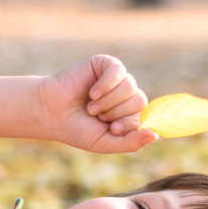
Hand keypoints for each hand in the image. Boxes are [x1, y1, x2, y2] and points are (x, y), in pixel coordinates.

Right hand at [39, 55, 157, 153]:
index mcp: (129, 114)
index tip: (111, 129)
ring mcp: (117, 79)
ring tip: (91, 107)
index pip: (146, 116)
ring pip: (130, 87)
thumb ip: (132, 142)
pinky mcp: (105, 65)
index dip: (130, 124)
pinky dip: (105, 85)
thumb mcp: (107, 143)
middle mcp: (126, 96)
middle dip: (117, 113)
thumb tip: (155, 135)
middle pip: (140, 101)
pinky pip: (118, 71)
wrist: (52, 114)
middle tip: (98, 117)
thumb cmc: (78, 130)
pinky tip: (92, 93)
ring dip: (109, 102)